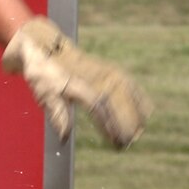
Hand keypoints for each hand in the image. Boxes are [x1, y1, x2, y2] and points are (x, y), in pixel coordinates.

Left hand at [2, 16, 150, 147]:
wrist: (44, 46)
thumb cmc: (43, 74)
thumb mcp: (44, 95)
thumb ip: (58, 115)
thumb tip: (65, 137)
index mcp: (77, 84)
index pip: (98, 106)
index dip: (108, 124)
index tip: (115, 140)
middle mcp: (95, 76)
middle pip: (117, 100)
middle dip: (126, 121)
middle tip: (130, 141)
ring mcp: (104, 71)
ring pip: (127, 91)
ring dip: (136, 111)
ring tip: (141, 130)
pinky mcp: (109, 70)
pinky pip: (129, 83)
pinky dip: (139, 97)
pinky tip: (146, 110)